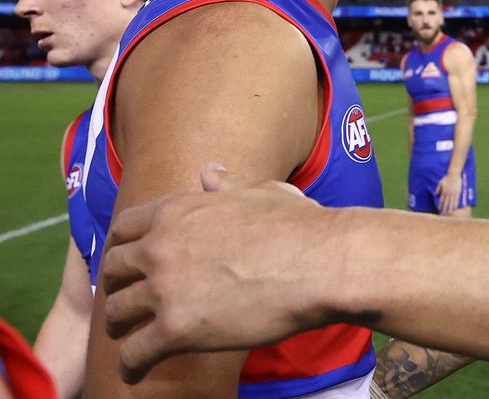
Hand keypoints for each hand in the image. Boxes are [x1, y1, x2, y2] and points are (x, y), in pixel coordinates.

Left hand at [101, 164, 330, 383]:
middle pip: (112, 270)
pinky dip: (131, 365)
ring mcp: (164, 288)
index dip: (122, 246)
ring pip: (116, 313)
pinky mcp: (175, 330)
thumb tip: (210, 171)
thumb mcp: (260, 192)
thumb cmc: (299, 225)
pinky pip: (134, 353)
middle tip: (125, 299)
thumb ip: (227, 184)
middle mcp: (160, 246)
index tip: (128, 261)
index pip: (124, 227)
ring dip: (119, 326)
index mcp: (177, 210)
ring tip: (128, 337)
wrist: (321, 262)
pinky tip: (137, 371)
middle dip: (115, 285)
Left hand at [434, 171, 462, 214]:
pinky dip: (455, 204)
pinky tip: (455, 208)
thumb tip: (435, 194)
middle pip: (446, 203)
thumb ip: (438, 189)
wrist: (453, 174)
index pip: (441, 200)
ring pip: (451, 202)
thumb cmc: (446, 178)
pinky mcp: (457, 192)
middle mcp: (448, 193)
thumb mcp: (440, 182)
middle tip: (443, 214)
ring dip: (450, 208)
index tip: (439, 210)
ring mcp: (453, 193)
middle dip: (444, 209)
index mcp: (443, 191)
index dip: (440, 205)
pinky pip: (456, 200)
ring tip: (449, 213)